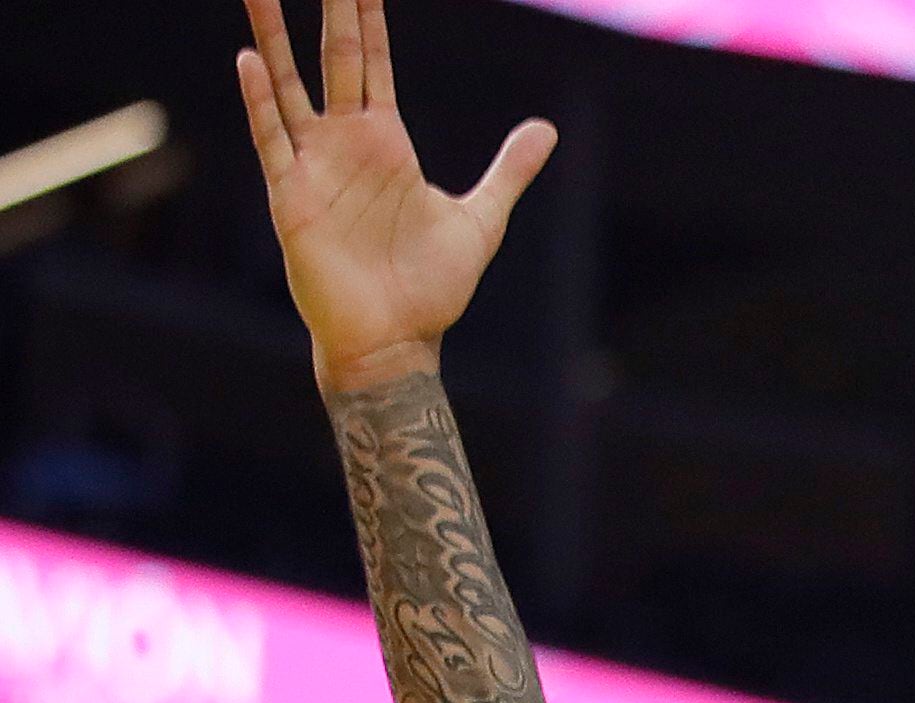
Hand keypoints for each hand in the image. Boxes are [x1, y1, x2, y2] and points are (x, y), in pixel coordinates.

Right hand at [235, 0, 556, 392]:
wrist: (396, 340)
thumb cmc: (430, 286)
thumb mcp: (482, 219)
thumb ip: (508, 171)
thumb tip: (546, 128)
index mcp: (386, 141)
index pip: (371, 60)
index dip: (365, 13)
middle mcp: (344, 143)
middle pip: (332, 56)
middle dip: (328, 7)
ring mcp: (315, 166)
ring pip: (287, 85)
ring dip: (271, 37)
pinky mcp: (294, 198)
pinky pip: (273, 140)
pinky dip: (261, 101)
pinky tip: (250, 61)